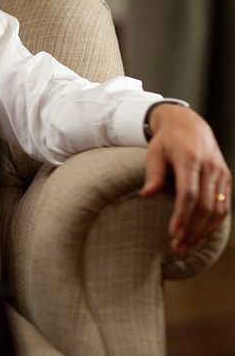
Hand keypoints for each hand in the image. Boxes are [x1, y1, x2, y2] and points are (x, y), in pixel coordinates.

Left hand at [139, 104, 230, 255]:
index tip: (173, 233)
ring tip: (188, 247)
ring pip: (218, 209)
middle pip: (205, 206)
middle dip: (192, 230)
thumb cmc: (167, 140)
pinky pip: (224, 205)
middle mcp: (210, 168)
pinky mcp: (226, 178)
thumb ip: (153, 174)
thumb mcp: (154, 152)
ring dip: (204, 231)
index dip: (182, 216)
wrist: (190, 124)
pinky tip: (201, 235)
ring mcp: (221, 174)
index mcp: (190, 159)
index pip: (188, 193)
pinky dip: (214, 223)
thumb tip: (146, 195)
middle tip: (178, 248)